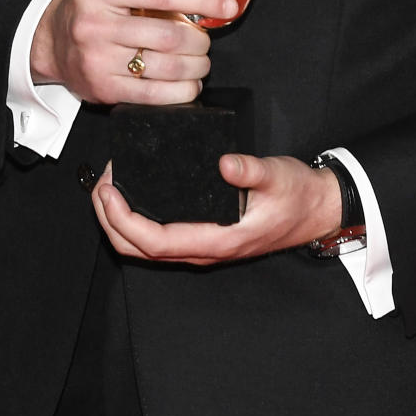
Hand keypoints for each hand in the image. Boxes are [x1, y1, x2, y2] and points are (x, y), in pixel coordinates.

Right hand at [29, 0, 237, 105]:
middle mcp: (95, 24)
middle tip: (206, 39)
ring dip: (195, 66)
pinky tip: (190, 84)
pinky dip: (180, 92)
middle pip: (168, 36)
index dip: (201, 1)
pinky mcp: (102, 89)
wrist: (49, 40)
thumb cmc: (85, 3)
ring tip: (201, 60)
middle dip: (200, 40)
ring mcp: (98, 60)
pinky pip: (152, 94)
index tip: (227, 6)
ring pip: (165, 67)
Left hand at [93, 153, 342, 264]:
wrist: (317, 210)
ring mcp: (203, 247)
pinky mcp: (204, 236)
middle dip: (110, 221)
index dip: (124, 220)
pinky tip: (132, 199)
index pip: (156, 242)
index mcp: (219, 240)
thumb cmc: (297, 195)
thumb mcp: (277, 175)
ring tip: (107, 190)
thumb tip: (225, 163)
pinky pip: (160, 240)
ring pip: (147, 250)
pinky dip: (136, 223)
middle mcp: (205, 250)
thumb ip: (251, 170)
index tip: (108, 191)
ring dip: (119, 224)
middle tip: (98, 185)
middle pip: (141, 251)